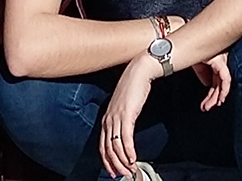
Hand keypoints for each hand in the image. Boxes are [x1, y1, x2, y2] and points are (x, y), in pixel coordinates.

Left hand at [99, 53, 160, 178]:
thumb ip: (122, 117)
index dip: (107, 160)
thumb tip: (125, 131)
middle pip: (107, 148)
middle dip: (115, 165)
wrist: (139, 71)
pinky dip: (128, 151)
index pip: (102, 145)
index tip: (114, 171)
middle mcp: (108, 119)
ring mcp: (116, 117)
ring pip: (115, 146)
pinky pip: (125, 138)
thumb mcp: (125, 105)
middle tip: (123, 174)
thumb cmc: (134, 87)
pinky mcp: (126, 115)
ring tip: (130, 170)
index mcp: (107, 118)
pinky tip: (133, 158)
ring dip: (123, 161)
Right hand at [193, 52, 232, 111]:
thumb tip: (207, 83)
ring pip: (223, 83)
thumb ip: (203, 73)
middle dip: (213, 97)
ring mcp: (221, 61)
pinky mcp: (220, 61)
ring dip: (217, 97)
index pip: (217, 79)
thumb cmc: (190, 47)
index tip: (207, 102)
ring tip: (210, 107)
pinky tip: (219, 99)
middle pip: (219, 82)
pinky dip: (224, 90)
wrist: (184, 39)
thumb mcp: (196, 63)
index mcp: (215, 60)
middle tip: (207, 108)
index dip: (213, 92)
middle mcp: (220, 60)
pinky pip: (225, 79)